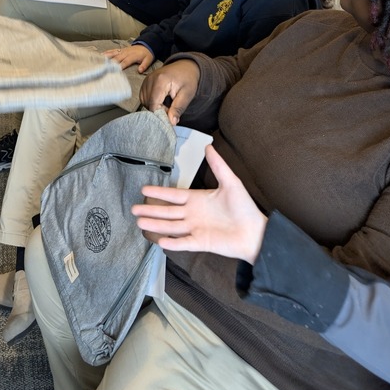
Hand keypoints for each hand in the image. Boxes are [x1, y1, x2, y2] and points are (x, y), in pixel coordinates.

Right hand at [105, 43, 153, 72]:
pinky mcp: (121, 50)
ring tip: (99, 59)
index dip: (120, 65)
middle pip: (117, 58)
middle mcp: (126, 53)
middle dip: (111, 62)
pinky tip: (101, 54)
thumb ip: (144, 65)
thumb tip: (140, 70)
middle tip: (104, 67)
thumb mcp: (148, 60)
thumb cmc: (146, 54)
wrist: (146, 45)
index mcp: (132, 56)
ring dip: (107, 56)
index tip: (115, 70)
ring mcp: (123, 51)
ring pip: (114, 53)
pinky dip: (107, 52)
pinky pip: (113, 50)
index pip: (125, 61)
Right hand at [132, 145, 267, 262]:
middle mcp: (193, 214)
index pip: (173, 195)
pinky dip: (172, 243)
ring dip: (156, 225)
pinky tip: (160, 241)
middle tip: (133, 209)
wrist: (256, 232)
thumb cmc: (244, 208)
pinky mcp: (201, 243)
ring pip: (171, 227)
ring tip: (139, 223)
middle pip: (167, 212)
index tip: (144, 188)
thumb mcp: (231, 182)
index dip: (159, 192)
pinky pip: (184, 243)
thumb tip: (208, 146)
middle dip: (150, 210)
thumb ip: (218, 165)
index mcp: (197, 199)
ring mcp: (195, 229)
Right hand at [140, 59, 200, 123]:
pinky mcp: (145, 82)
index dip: (161, 114)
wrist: (186, 66)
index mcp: (160, 81)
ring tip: (168, 102)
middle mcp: (150, 79)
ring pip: (145, 102)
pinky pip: (144, 98)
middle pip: (149, 105)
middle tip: (172, 108)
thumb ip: (178, 108)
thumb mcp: (187, 95)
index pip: (154, 105)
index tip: (172, 115)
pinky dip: (152, 102)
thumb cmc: (188, 79)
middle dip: (160, 111)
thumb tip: (171, 122)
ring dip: (156, 107)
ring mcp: (146, 80)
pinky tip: (162, 99)